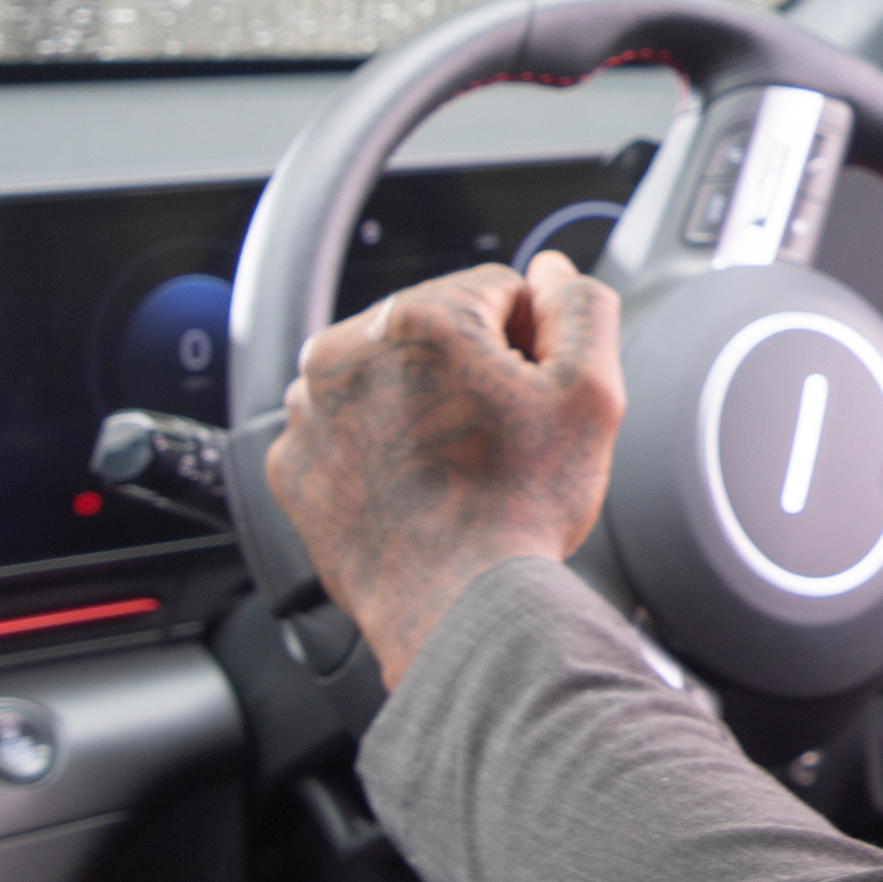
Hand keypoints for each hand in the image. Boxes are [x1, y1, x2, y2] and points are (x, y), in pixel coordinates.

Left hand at [275, 253, 624, 684]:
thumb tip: (551, 272)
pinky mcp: (291, 462)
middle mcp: (344, 351)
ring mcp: (307, 410)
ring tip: (458, 468)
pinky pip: (347, 430)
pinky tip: (417, 487)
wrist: (454, 610)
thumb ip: (581, 308)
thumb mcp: (591, 393)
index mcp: (418, 318)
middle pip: (435, 332)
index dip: (533, 344)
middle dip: (472, 371)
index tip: (532, 400)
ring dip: (423, 405)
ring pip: (388, 377)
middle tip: (500, 440)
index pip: (497, 290)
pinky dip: (379, 450)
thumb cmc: (520, 507)